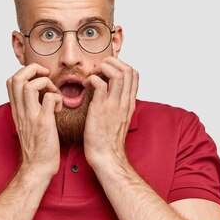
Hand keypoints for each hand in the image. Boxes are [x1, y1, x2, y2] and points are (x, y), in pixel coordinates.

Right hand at [7, 63, 62, 177]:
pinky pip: (50, 98)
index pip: (11, 81)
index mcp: (17, 111)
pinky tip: (60, 108)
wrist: (37, 168)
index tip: (39, 78)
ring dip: (45, 82)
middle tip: (46, 77)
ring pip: (30, 85)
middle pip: (16, 78)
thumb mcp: (27, 126)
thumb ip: (29, 110)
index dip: (25, 73)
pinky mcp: (44, 123)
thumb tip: (40, 99)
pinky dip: (58, 98)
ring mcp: (31, 116)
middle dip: (33, 70)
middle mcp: (21, 111)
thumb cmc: (36, 149)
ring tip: (53, 93)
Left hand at [82, 57, 138, 171]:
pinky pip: (100, 84)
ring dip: (103, 67)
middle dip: (113, 62)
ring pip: (117, 73)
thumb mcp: (119, 120)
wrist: (106, 158)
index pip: (134, 74)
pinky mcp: (100, 109)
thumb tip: (109, 93)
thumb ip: (117, 105)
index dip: (121, 65)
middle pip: (128, 69)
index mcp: (129, 103)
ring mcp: (113, 105)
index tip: (107, 70)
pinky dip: (92, 79)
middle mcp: (124, 101)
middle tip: (99, 68)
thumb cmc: (108, 141)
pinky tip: (86, 85)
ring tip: (93, 74)